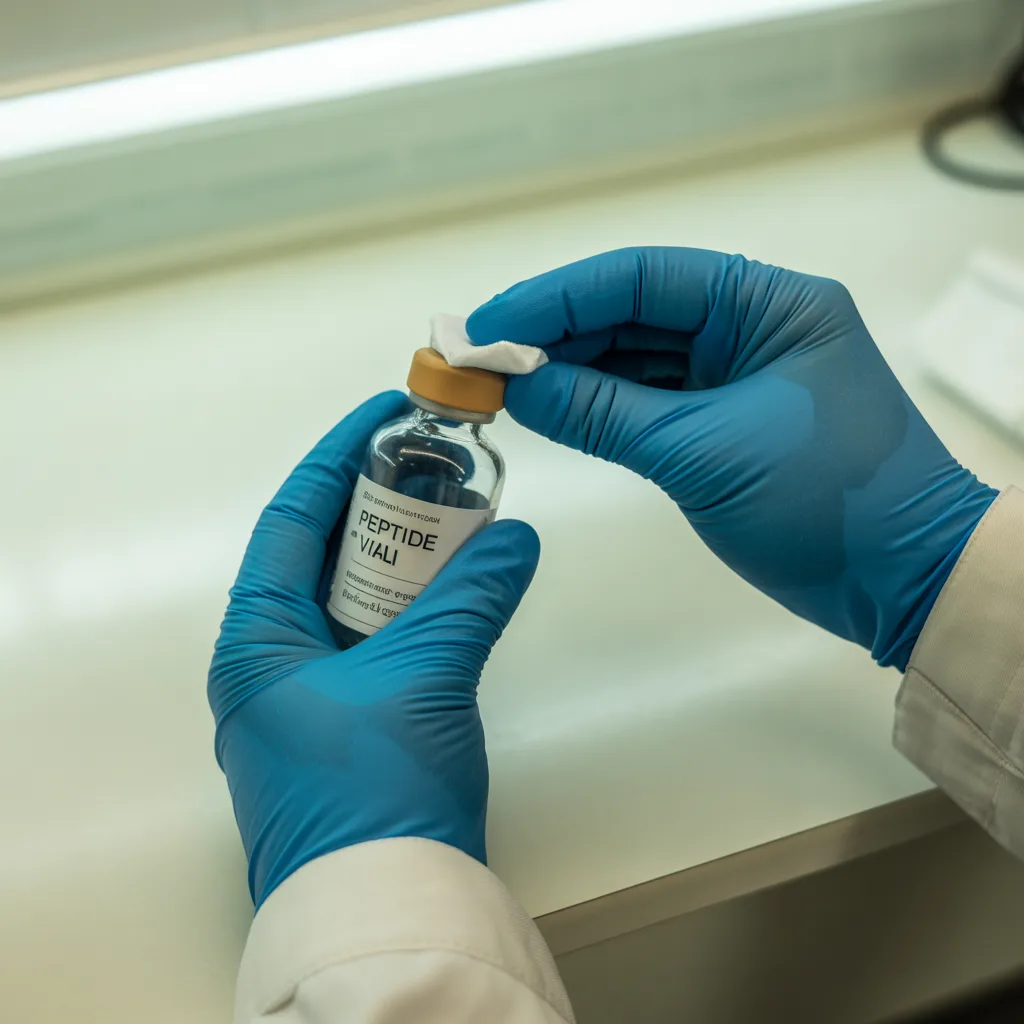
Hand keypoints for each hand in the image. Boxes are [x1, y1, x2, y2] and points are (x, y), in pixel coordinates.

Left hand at [208, 392, 538, 907]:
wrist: (388, 907)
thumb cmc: (376, 785)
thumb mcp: (425, 675)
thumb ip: (473, 596)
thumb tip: (517, 536)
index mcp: (256, 640)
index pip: (292, 519)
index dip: (337, 457)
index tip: (383, 414)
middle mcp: (270, 662)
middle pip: (322, 557)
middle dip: (377, 507)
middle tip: (434, 466)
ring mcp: (307, 698)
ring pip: (353, 602)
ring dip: (402, 561)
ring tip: (454, 519)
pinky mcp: (348, 725)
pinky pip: (376, 643)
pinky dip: (414, 611)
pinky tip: (456, 591)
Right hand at [467, 247, 995, 669]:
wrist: (900, 582)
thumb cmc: (824, 503)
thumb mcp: (704, 452)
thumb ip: (603, 412)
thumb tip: (515, 382)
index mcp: (768, 303)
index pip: (640, 279)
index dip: (553, 299)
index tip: (485, 327)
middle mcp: (751, 324)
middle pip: (630, 312)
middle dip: (551, 333)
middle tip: (473, 357)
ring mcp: (736, 373)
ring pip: (633, 356)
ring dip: (566, 368)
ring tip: (494, 382)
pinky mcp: (722, 420)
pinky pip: (646, 399)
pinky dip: (595, 404)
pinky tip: (543, 406)